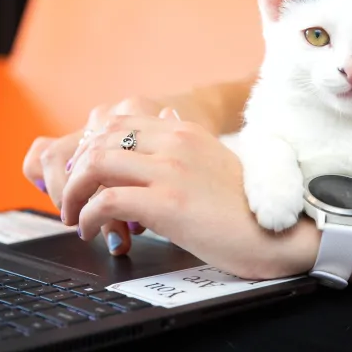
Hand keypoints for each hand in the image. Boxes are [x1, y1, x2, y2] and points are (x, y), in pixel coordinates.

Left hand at [61, 110, 317, 278]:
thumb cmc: (246, 207)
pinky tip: (91, 231)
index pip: (116, 123)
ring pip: (94, 165)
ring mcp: (172, 171)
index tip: (82, 174)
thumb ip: (185, 143)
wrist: (280, 234)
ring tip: (74, 216)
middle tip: (70, 197)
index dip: (88, 147)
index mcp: (185, 131)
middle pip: (98, 140)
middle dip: (73, 171)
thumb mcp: (215, 160)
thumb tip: (166, 116)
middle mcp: (176, 142)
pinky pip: (105, 201)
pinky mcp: (168, 204)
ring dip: (72, 193)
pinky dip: (87, 216)